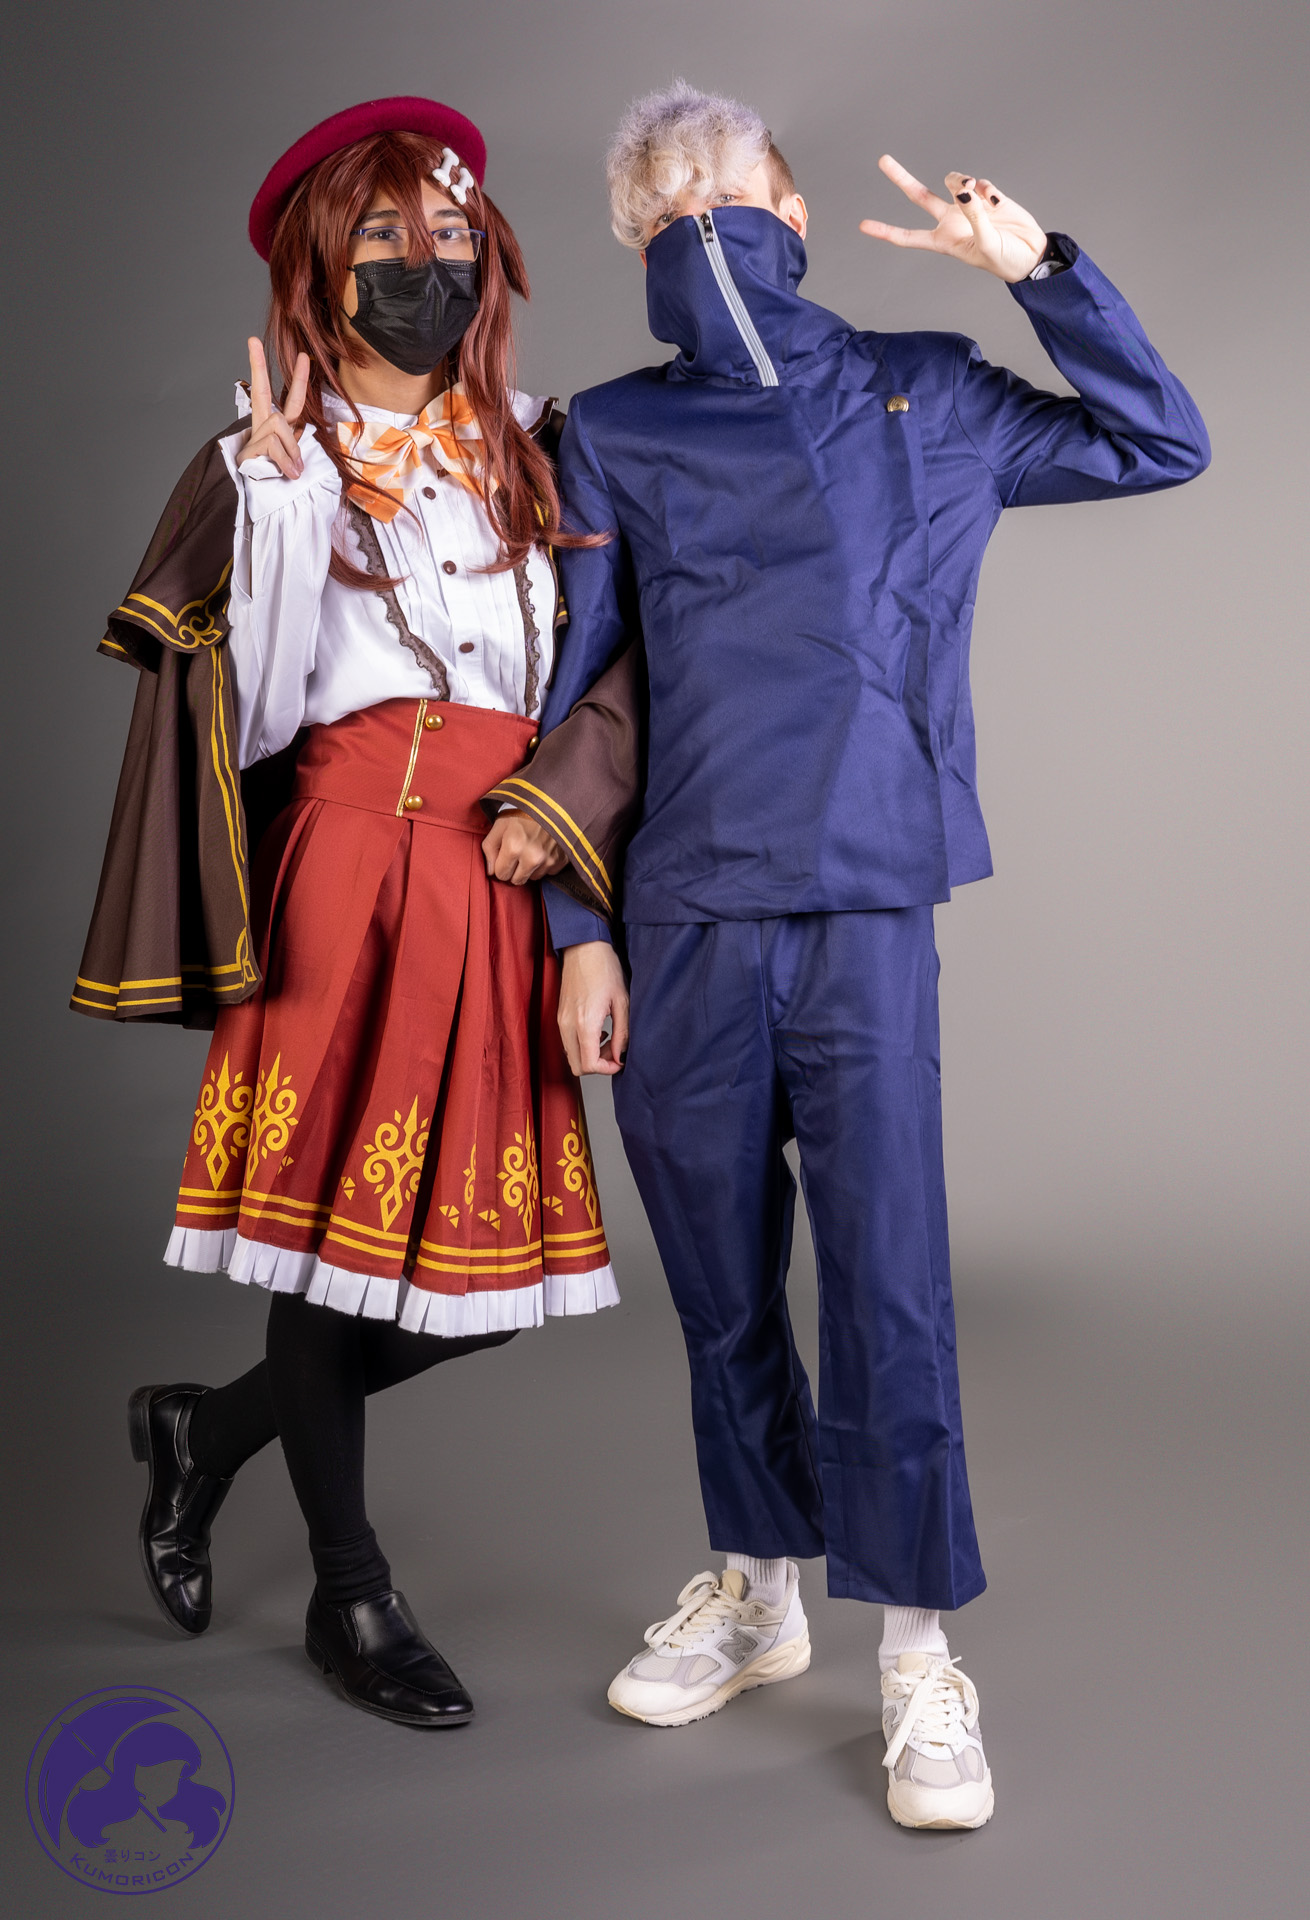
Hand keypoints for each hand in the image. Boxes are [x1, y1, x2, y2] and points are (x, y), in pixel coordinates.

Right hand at [237, 336, 310, 476]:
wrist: (266, 506)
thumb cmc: (282, 486)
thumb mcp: (298, 465)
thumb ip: (300, 452)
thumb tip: (299, 463)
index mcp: (278, 429)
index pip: (291, 401)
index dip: (299, 380)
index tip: (303, 356)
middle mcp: (262, 429)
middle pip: (260, 393)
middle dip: (257, 366)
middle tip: (252, 339)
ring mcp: (254, 439)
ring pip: (279, 425)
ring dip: (291, 449)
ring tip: (293, 470)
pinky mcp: (248, 451)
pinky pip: (274, 445)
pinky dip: (285, 460)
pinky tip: (287, 474)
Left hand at [481, 809, 567, 884]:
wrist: (551, 802)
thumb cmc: (522, 812)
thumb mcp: (499, 825)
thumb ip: (489, 848)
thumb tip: (490, 872)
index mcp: (514, 847)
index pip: (501, 874)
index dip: (500, 865)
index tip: (505, 854)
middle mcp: (532, 857)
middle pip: (516, 880)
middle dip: (514, 869)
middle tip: (517, 852)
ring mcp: (548, 860)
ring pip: (532, 878)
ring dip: (529, 868)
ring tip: (531, 849)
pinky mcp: (560, 861)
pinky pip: (547, 873)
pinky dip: (544, 865)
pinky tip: (543, 849)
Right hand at [558, 941, 628, 1076]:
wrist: (584, 948)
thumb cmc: (604, 969)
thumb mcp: (622, 1002)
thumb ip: (622, 1033)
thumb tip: (620, 1057)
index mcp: (584, 1023)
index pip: (589, 1065)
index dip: (606, 1069)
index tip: (619, 1061)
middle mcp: (567, 1025)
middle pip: (576, 1066)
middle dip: (597, 1065)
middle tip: (613, 1051)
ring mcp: (560, 1021)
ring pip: (571, 1055)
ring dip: (589, 1054)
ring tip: (607, 1038)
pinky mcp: (559, 1016)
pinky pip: (567, 1042)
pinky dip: (582, 1044)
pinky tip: (596, 1030)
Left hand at [860, 155, 1045, 283]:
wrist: (1032, 255)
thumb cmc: (1005, 260)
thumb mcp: (985, 244)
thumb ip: (973, 216)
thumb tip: (965, 190)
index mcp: (944, 240)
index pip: (908, 236)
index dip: (886, 231)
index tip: (863, 225)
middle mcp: (951, 220)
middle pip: (919, 196)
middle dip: (901, 177)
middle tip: (883, 160)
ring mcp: (968, 206)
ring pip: (953, 181)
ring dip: (961, 181)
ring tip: (973, 191)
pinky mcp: (988, 196)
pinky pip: (980, 183)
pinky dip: (986, 189)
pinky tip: (996, 202)